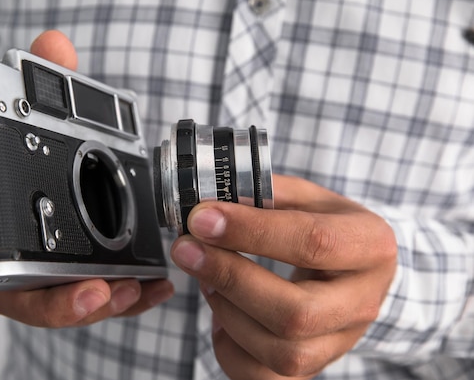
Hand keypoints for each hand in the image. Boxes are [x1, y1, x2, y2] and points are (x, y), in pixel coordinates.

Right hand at [0, 30, 173, 326]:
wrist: (63, 159)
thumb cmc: (40, 145)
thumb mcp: (42, 108)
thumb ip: (45, 79)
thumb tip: (56, 44)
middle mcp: (17, 257)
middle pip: (24, 297)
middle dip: (57, 303)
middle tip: (93, 291)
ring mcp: (55, 271)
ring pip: (68, 303)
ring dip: (100, 303)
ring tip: (132, 291)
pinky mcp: (90, 273)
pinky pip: (105, 294)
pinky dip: (128, 295)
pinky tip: (154, 287)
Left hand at [170, 174, 396, 378]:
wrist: (359, 271)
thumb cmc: (329, 228)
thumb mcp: (311, 198)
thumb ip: (267, 194)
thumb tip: (212, 203)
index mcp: (370, 246)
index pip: (313, 243)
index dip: (251, 232)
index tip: (201, 219)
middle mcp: (363, 302)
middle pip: (297, 313)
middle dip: (231, 279)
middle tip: (186, 250)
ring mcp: (341, 342)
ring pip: (281, 352)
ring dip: (227, 311)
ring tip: (205, 276)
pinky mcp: (313, 367)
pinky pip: (264, 377)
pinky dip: (229, 347)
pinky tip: (220, 312)